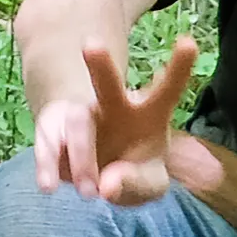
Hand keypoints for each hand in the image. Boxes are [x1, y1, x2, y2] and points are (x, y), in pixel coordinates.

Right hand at [32, 33, 200, 206]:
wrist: (95, 179)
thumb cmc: (133, 173)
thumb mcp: (149, 186)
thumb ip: (137, 185)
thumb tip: (107, 185)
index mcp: (148, 114)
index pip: (167, 90)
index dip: (178, 68)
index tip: (188, 43)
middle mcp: (113, 107)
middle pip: (108, 85)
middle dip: (101, 65)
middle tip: (91, 45)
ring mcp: (80, 117)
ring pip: (76, 121)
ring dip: (81, 155)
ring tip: (90, 194)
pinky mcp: (52, 133)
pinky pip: (48, 146)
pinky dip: (48, 166)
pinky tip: (50, 186)